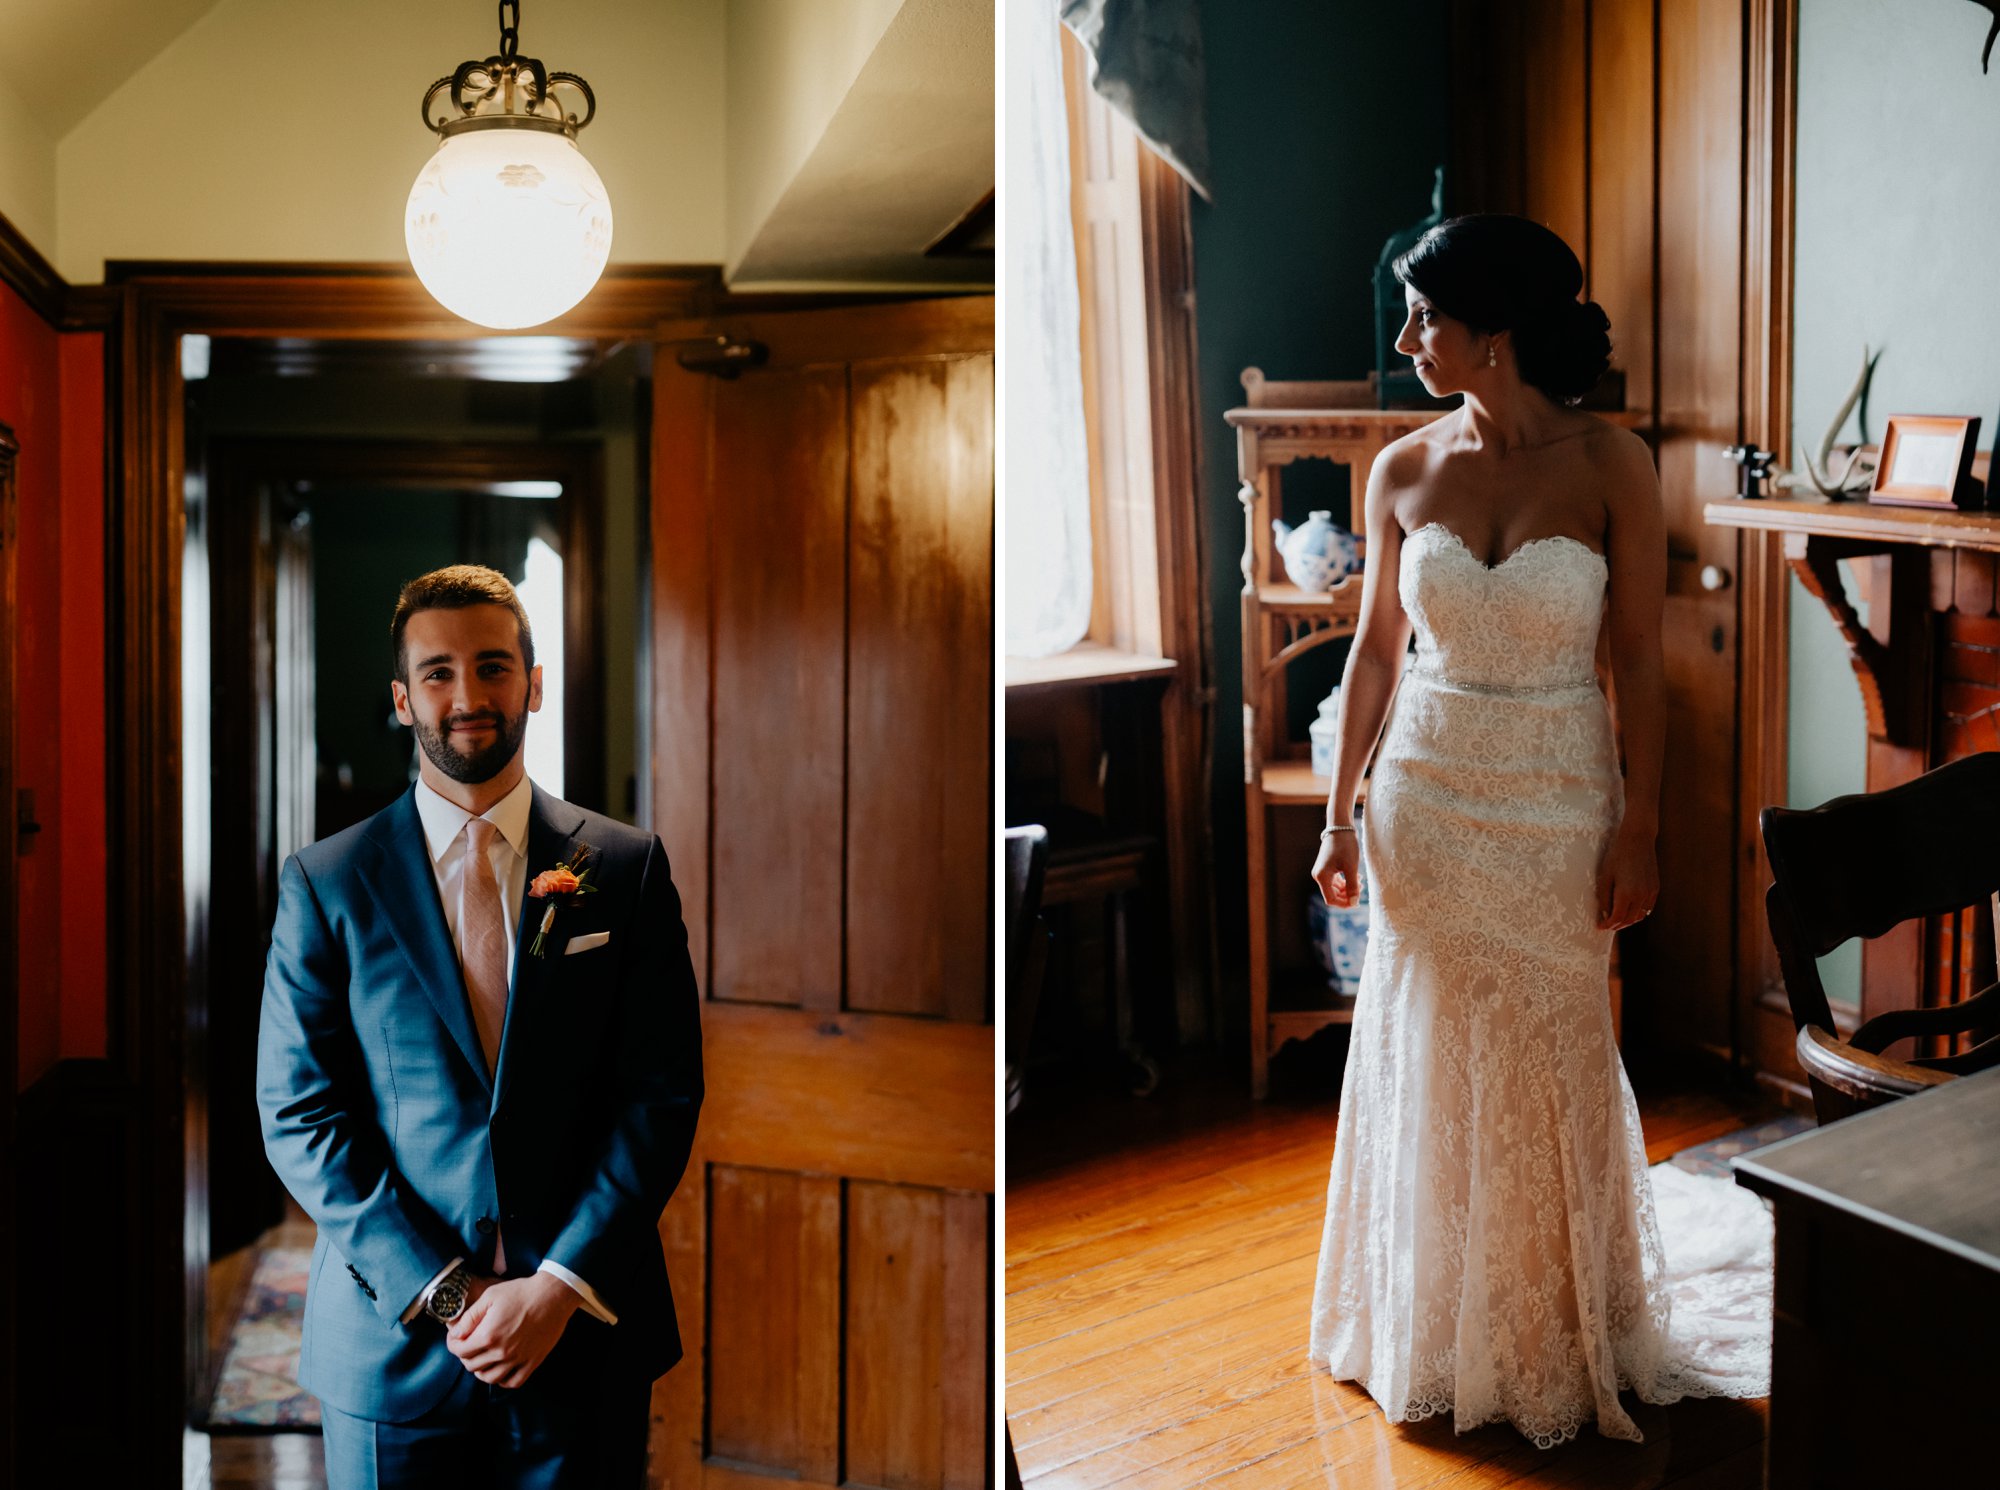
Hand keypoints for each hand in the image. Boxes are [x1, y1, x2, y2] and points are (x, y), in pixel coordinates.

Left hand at [445, 1272, 579, 1387]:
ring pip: (490, 1378)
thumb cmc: (521, 1292)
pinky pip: (513, 1382)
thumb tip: (455, 1333)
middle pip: (472, 1366)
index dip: (453, 1344)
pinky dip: (503, 1381)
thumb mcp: (490, 1296)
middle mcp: (501, 1352)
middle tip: (468, 1346)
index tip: (455, 1338)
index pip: (460, 1351)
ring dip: (481, 1371)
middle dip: (465, 1356)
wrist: (552, 1295)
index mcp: (488, 1335)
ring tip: (482, 1359)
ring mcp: (517, 1359)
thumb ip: (469, 1317)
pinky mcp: (532, 1362)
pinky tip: (501, 1369)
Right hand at [1311, 830, 1360, 908]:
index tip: (1357, 902)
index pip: (1331, 899)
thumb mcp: (1351, 867)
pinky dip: (1344, 882)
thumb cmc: (1346, 846)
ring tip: (1360, 881)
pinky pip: (1334, 881)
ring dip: (1347, 889)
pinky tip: (1355, 877)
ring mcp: (1321, 872)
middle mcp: (1319, 875)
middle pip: (1332, 895)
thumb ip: (1352, 887)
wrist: (1340, 828)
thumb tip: (1354, 903)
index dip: (1344, 904)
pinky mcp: (1325, 868)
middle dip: (1347, 895)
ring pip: (1334, 889)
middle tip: (1361, 888)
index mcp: (1322, 876)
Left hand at [1595, 827, 1658, 930]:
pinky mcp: (1655, 888)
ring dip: (1629, 920)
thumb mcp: (1605, 877)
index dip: (1608, 925)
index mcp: (1626, 893)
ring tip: (1618, 920)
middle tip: (1608, 925)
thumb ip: (1605, 898)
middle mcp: (1640, 895)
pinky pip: (1648, 907)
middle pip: (1629, 920)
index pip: (1617, 918)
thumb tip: (1605, 914)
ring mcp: (1650, 892)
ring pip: (1640, 916)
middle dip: (1618, 925)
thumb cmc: (1617, 857)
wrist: (1637, 840)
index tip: (1600, 926)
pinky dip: (1639, 912)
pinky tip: (1630, 910)